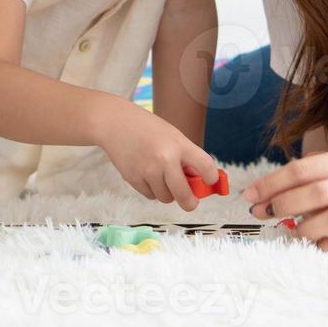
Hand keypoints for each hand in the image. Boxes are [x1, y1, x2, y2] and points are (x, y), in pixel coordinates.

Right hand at [98, 102, 219, 211]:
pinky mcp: (133, 179)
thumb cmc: (148, 128)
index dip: (212, 178)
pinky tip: (147, 174)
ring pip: (166, 198)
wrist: (115, 123)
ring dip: (168, 193)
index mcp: (179, 144)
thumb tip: (198, 182)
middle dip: (190, 202)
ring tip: (162, 177)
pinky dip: (152, 190)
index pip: (205, 166)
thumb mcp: (172, 135)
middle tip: (192, 203)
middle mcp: (165, 159)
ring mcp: (148, 171)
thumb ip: (185, 157)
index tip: (212, 182)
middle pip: (184, 194)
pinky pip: (150, 195)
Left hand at [242, 150, 327, 250]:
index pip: (300, 169)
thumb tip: (256, 199)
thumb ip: (290, 183)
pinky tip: (315, 243)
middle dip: (284, 204)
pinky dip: (324, 245)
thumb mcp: (320, 174)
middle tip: (263, 213)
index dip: (271, 183)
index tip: (249, 196)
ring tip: (294, 230)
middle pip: (316, 192)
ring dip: (305, 228)